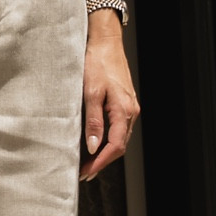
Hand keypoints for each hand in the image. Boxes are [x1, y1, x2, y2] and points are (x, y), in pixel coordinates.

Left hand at [80, 8, 138, 180]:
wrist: (105, 42)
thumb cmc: (96, 63)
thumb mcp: (90, 92)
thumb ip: (93, 121)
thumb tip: (93, 146)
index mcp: (124, 111)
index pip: (115, 147)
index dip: (100, 162)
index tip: (85, 172)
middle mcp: (131, 112)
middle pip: (119, 146)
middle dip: (102, 162)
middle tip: (83, 172)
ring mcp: (129, 108)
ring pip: (120, 138)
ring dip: (105, 153)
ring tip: (87, 163)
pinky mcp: (124, 103)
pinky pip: (118, 128)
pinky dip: (108, 140)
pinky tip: (95, 143)